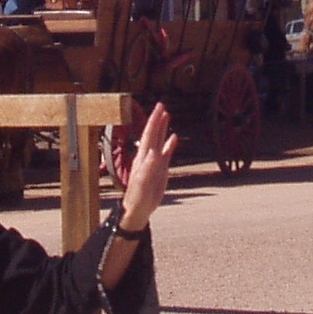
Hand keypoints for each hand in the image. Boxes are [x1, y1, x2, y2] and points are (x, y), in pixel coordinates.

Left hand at [119, 101, 176, 230]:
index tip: (159, 108)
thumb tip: (154, 153)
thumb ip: (148, 168)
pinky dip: (170, 144)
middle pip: (153, 133)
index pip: (149, 134)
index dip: (154, 121)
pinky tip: (174, 137)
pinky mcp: (160, 169)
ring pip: (159, 140)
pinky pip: (167, 152)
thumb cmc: (137, 197)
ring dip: (163, 127)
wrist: (138, 208)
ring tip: (166, 115)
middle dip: (157, 119)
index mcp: (143, 157)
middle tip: (161, 104)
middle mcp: (148, 156)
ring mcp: (155, 162)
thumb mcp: (142, 183)